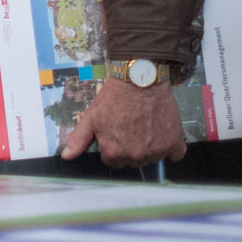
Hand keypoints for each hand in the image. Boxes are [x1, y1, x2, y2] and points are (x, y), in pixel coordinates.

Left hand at [61, 76, 186, 167]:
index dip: (113, 147)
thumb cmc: (114, 98)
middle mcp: (136, 156)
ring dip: (149, 147)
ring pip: (152, 158)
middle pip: (132, 161)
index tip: (116, 133)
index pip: (113, 161)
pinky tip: (162, 132)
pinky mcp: (174, 143)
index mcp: (114, 152)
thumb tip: (67, 157)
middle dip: (130, 148)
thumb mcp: (91, 116)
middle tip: (130, 128)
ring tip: (145, 126)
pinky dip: (170, 147)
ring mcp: (157, 151)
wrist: (140, 80)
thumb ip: (79, 139)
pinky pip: (174, 155)